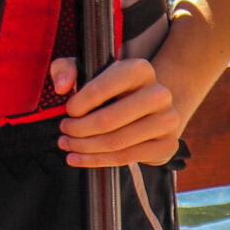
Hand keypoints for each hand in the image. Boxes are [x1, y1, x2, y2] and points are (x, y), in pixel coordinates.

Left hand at [49, 56, 181, 166]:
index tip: (67, 112)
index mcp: (139, 69)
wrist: (146, 109)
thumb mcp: (84, 69)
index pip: (100, 89)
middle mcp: (159, 94)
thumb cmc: (109, 88)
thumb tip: (62, 88)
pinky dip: (96, 160)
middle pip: (108, 120)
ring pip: (116, 141)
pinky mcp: (167, 144)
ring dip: (84, 147)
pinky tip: (79, 158)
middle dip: (78, 129)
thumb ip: (65, 69)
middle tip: (64, 131)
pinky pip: (126, 157)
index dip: (78, 104)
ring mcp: (167, 120)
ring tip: (67, 144)